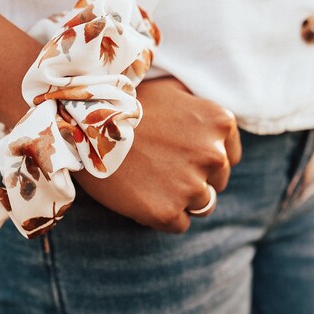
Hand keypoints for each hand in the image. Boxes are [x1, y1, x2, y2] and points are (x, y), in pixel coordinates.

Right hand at [76, 76, 241, 232]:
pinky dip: (163, 215)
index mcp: (219, 123)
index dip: (204, 160)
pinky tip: (141, 195)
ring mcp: (191, 186)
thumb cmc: (125, 103)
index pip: (229, 158)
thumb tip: (210, 124)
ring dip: (180, 199)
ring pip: (201, 205)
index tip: (180, 155)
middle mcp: (213, 155)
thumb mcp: (171, 89)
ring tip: (150, 181)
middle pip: (217, 182)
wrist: (84, 124)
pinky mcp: (166, 212)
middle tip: (161, 167)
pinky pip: (179, 224)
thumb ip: (199, 105)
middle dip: (194, 178)